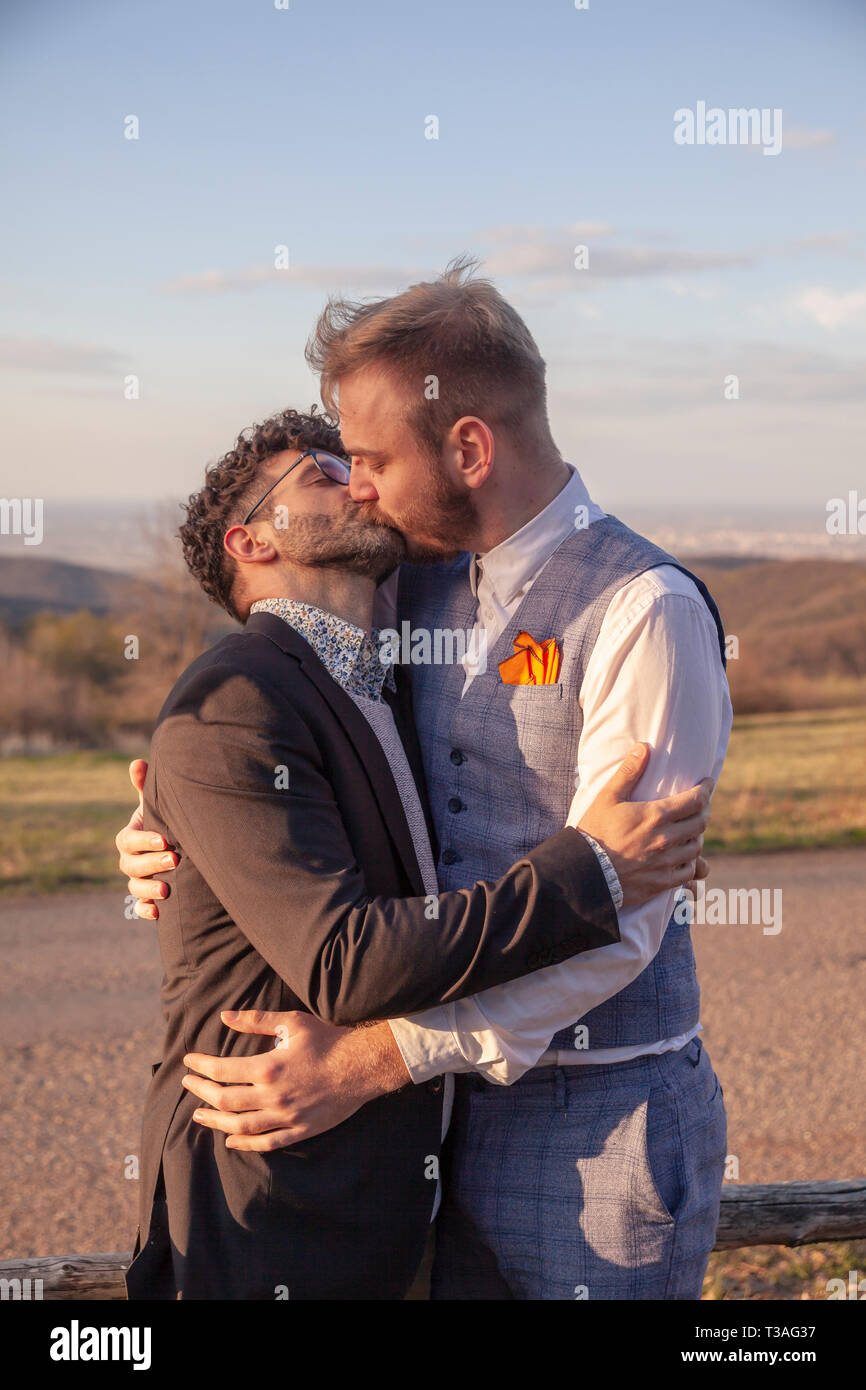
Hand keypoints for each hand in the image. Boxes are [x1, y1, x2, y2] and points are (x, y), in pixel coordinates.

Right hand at [115, 758, 176, 920]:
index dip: (144, 841)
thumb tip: (137, 762)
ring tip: (167, 890)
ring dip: (147, 890)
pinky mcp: (146, 896)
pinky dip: (145, 911)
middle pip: (130, 865)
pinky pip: (139, 907)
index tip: (165, 839)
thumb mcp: (157, 805)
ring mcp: (137, 879)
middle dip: (151, 864)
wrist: (177, 845)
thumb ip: (145, 786)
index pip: (128, 840)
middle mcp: (129, 859)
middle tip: (175, 859)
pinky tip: (159, 913)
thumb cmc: (164, 820)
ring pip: (133, 887)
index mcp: (129, 837)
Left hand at [182, 1010, 409, 1150]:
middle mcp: (272, 1096)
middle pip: (225, 1100)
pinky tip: (231, 1141)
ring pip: (241, 1126)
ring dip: (215, 1122)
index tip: (189, 1062)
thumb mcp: (293, 1022)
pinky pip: (267, 1142)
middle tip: (187, 1085)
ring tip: (198, 1116)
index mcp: (268, 1068)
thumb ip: (256, 1020)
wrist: (364, 1065)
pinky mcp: (300, 1130)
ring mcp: (286, 1116)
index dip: (201, 1067)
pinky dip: (246, 1144)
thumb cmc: (328, 1039)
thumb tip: (225, 1016)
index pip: (222, 1070)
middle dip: (201, 1092)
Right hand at [579, 743, 712, 907]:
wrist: (584, 872)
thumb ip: (628, 772)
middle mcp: (666, 839)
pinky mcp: (661, 882)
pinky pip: (688, 872)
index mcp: (655, 816)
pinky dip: (690, 864)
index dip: (706, 790)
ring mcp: (666, 862)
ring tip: (690, 831)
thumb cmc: (594, 832)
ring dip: (696, 837)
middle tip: (700, 806)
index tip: (708, 784)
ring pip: (696, 848)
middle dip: (704, 811)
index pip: (695, 800)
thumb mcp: (607, 797)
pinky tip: (684, 859)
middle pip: (701, 823)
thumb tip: (643, 747)